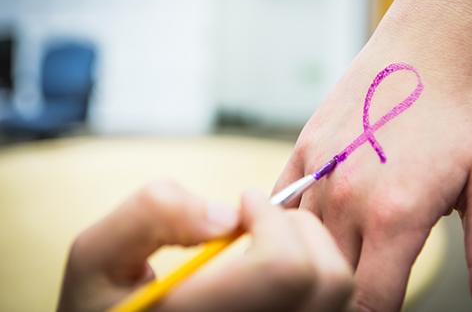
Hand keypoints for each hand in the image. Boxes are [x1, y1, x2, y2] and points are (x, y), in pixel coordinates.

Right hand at [57, 182, 352, 311]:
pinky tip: (279, 269)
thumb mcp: (97, 258)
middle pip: (327, 279)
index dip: (270, 219)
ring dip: (312, 248)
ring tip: (268, 241)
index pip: (285, 270)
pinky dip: (318, 274)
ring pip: (339, 294)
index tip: (242, 204)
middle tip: (258, 219)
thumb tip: (225, 216)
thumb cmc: (108, 308)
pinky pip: (335, 305)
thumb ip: (150, 215)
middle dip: (296, 227)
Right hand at [274, 0, 471, 310]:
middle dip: (348, 295)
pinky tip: (309, 229)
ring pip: (301, 246)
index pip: (368, 302)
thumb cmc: (467, 111)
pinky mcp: (303, 148)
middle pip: (330, 279)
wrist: (435, 43)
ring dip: (320, 261)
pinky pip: (280, 206)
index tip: (382, 309)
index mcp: (395, 214)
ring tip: (343, 258)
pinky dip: (289, 228)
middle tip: (370, 283)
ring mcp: (317, 170)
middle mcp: (346, 196)